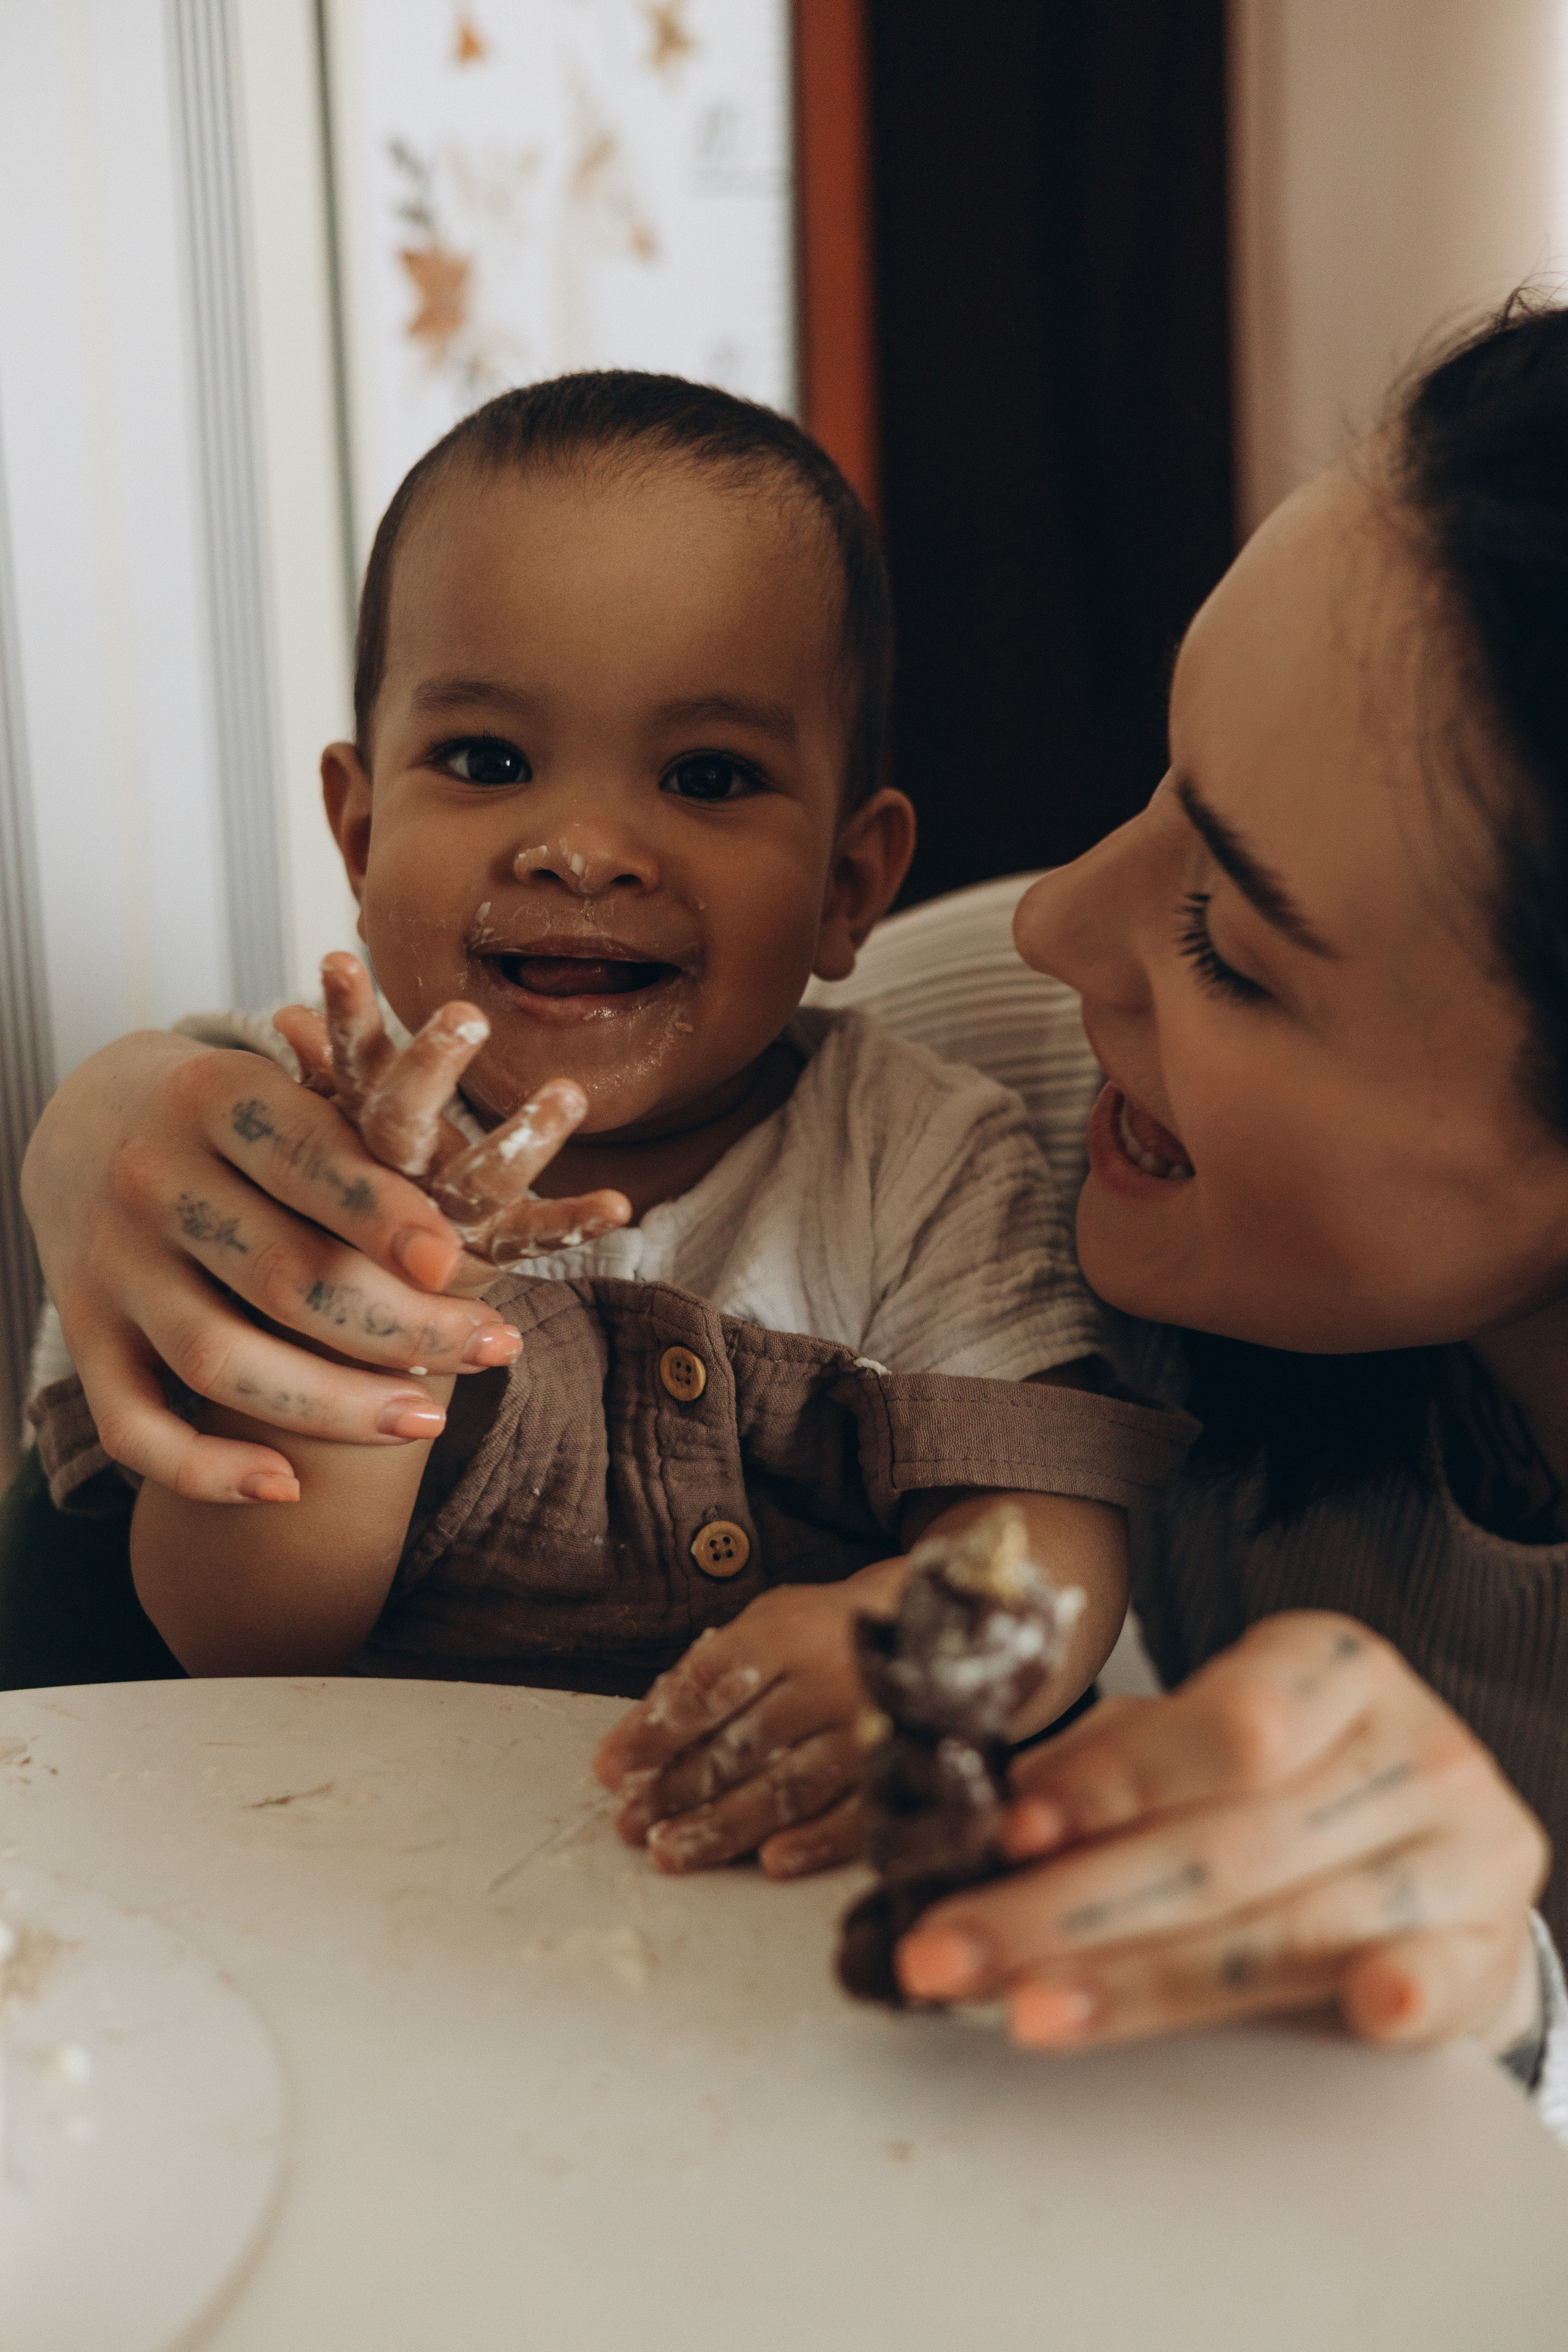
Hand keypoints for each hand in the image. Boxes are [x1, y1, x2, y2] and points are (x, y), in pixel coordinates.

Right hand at [21, 1029, 522, 1504]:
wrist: (82, 1127)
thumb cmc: (233, 1119)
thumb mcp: (286, 1087)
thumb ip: (362, 1135)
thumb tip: (470, 1204)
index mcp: (212, 1098)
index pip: (306, 1162)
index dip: (383, 1217)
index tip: (457, 1266)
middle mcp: (151, 1181)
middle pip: (282, 1276)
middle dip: (401, 1327)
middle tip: (494, 1349)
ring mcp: (112, 1266)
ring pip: (220, 1361)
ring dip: (334, 1406)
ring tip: (429, 1419)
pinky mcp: (85, 1339)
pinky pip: (133, 1426)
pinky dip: (204, 1471)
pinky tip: (286, 1489)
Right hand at [274, 954, 629, 1280]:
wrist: (360, 1294)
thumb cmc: (352, 1193)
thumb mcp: (332, 1128)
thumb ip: (325, 1076)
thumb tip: (290, 1016)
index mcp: (357, 1131)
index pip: (348, 1065)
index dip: (344, 1017)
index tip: (340, 958)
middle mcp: (396, 1174)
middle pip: (401, 1122)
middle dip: (430, 1068)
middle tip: (466, 1015)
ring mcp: (442, 1215)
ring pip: (477, 1179)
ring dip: (526, 1137)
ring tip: (570, 1092)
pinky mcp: (488, 1248)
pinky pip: (532, 1237)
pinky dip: (575, 1221)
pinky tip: (618, 1205)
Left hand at [592, 1564, 908, 1879]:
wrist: (930, 1625)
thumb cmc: (825, 1631)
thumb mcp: (769, 1622)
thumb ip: (714, 1670)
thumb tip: (646, 1730)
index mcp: (786, 1634)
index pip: (707, 1686)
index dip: (653, 1729)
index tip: (609, 1768)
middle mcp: (826, 1680)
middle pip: (740, 1744)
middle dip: (677, 1788)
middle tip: (628, 1824)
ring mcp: (866, 1728)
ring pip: (787, 1788)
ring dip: (724, 1826)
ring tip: (669, 1851)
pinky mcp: (898, 1767)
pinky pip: (854, 1816)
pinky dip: (811, 1842)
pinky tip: (768, 1863)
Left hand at [895, 1612, 1548, 2060]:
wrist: (1444, 1861)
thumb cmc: (1294, 1789)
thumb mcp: (1210, 1741)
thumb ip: (1118, 1762)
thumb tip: (999, 1813)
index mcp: (1328, 1664)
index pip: (1224, 1723)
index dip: (1113, 1780)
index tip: (1011, 1834)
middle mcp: (1407, 1746)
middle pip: (1227, 1843)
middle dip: (1066, 1907)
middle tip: (948, 1950)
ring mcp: (1461, 1850)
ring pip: (1285, 1928)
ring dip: (1141, 1982)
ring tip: (1024, 2011)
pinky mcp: (1485, 1949)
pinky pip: (1434, 1978)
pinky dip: (1389, 1996)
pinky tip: (1356, 2015)